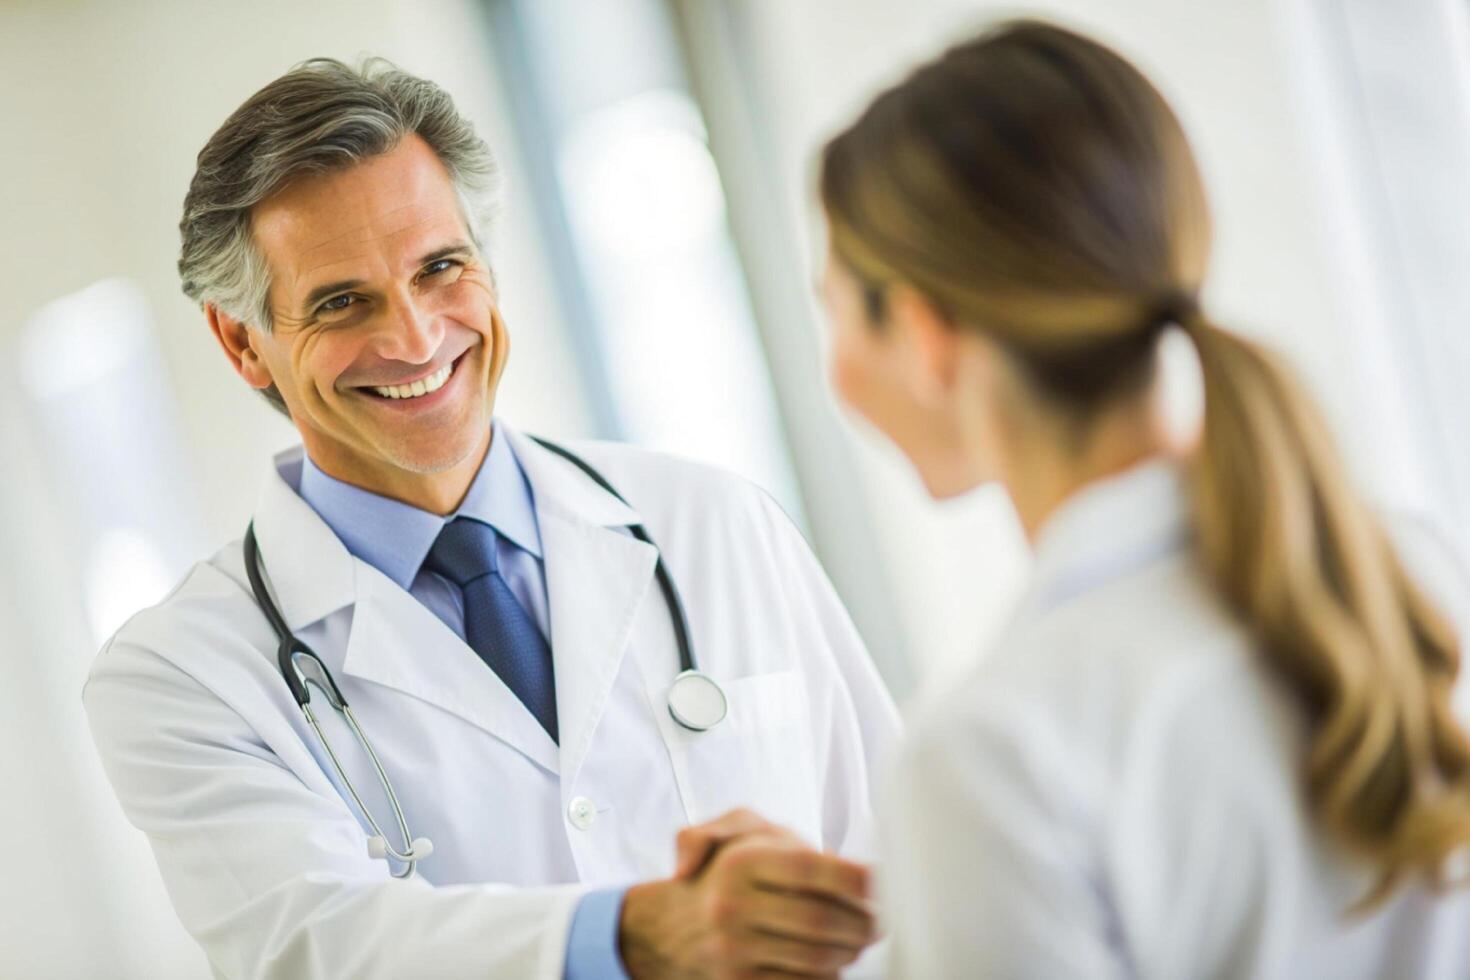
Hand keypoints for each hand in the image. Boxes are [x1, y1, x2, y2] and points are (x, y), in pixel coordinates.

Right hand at [619, 810, 877, 978]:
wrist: (673, 929)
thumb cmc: (722, 874)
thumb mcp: (733, 832)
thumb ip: (764, 827)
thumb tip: (827, 856)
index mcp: (740, 862)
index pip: (808, 868)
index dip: (852, 877)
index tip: (881, 882)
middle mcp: (732, 907)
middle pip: (820, 920)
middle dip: (863, 922)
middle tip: (881, 920)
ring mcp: (733, 951)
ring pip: (817, 958)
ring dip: (850, 950)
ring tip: (859, 939)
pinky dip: (826, 975)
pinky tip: (831, 961)